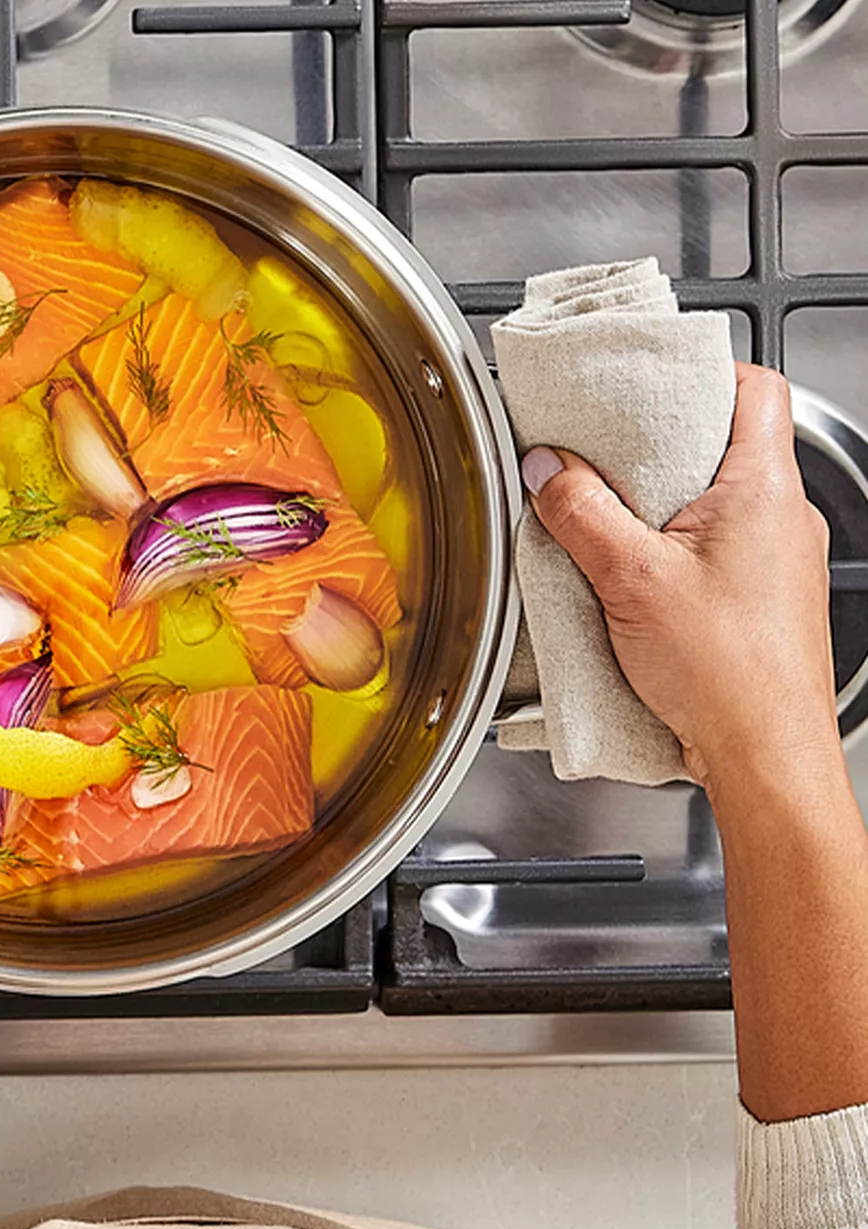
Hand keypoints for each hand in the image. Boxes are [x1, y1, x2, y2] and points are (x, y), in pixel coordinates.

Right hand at [521, 363, 840, 802]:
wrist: (765, 754)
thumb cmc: (729, 675)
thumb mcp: (631, 581)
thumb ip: (582, 516)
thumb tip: (548, 470)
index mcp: (764, 489)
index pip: (756, 388)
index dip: (702, 372)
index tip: (646, 380)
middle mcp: (782, 517)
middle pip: (723, 443)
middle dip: (656, 444)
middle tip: (602, 454)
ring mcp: (776, 561)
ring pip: (715, 500)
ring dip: (659, 503)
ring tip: (605, 521)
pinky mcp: (760, 600)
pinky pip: (712, 550)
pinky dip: (669, 550)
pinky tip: (628, 579)